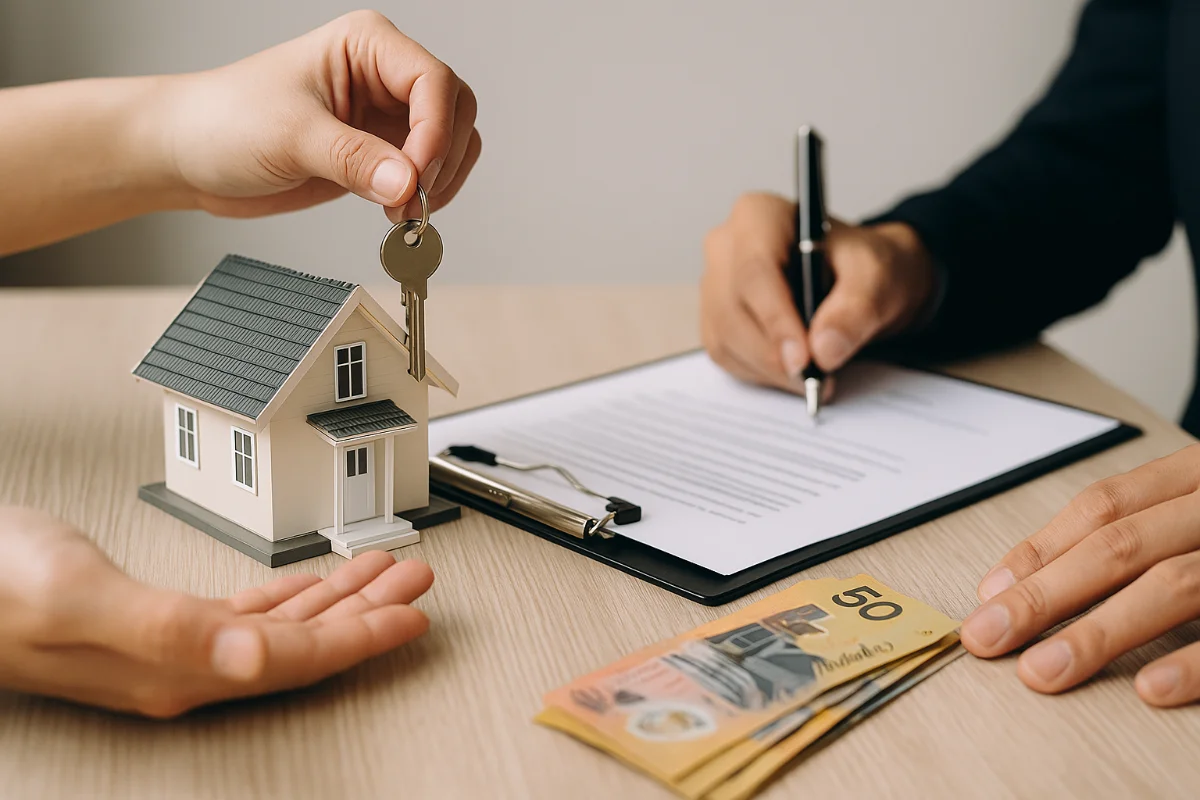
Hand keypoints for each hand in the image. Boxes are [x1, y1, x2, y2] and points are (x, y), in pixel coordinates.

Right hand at [0, 506, 433, 717]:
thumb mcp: (81, 598)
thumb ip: (169, 628)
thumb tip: (254, 657)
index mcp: (181, 665)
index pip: (295, 658)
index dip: (361, 638)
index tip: (412, 616)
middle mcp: (188, 664)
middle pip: (304, 646)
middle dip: (368, 613)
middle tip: (416, 582)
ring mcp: (176, 647)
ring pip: (284, 627)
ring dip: (340, 599)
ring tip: (385, 572)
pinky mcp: (161, 624)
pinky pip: (248, 614)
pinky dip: (292, 594)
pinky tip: (311, 585)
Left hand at [161, 10, 479, 220]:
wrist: (191, 155)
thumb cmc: (224, 121)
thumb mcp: (290, 136)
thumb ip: (354, 158)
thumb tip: (408, 184)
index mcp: (366, 46)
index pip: (431, 80)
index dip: (435, 131)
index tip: (417, 177)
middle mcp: (383, 76)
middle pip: (455, 110)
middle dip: (442, 159)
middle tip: (412, 200)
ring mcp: (386, 116)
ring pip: (452, 143)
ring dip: (442, 181)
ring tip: (404, 212)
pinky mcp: (381, 154)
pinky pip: (429, 173)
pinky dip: (429, 196)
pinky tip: (399, 212)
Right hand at [700, 193, 935, 391]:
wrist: (860, 282)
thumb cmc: (863, 267)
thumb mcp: (877, 278)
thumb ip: (856, 309)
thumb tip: (824, 349)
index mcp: (759, 215)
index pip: (755, 270)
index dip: (775, 319)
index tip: (803, 359)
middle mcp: (725, 246)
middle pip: (733, 309)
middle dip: (773, 354)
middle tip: (814, 379)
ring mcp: (714, 284)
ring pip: (726, 338)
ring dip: (769, 368)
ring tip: (813, 375)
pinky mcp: (715, 319)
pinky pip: (727, 355)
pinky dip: (761, 373)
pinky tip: (793, 369)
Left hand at [962, 445, 1199, 706]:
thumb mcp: (1198, 507)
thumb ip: (1136, 530)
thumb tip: (1024, 582)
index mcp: (1194, 478)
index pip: (1104, 507)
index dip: (1041, 550)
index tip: (987, 594)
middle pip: (1120, 546)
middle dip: (1045, 595)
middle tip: (987, 637)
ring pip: (1171, 583)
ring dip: (1098, 631)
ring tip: (1042, 671)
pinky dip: (1191, 660)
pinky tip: (1149, 688)